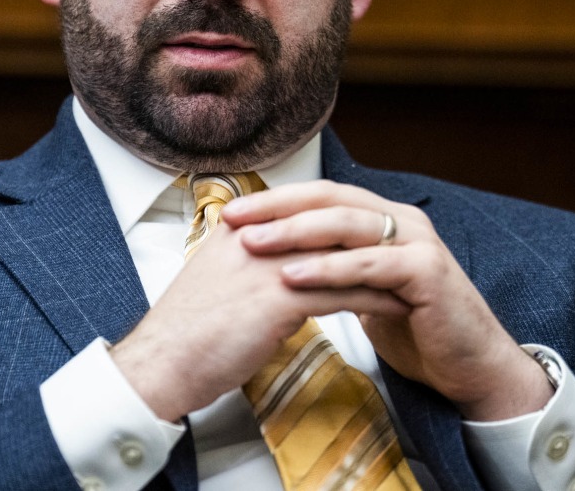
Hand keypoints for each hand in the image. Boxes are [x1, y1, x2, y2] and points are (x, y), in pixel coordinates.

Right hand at [110, 215, 407, 422]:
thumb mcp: (214, 279)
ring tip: (412, 276)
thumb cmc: (186, 333)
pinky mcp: (280, 298)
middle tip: (404, 246)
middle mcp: (254, 238)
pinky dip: (376, 299)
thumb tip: (276, 263)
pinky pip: (342, 292)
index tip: (370, 231)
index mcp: (238, 230)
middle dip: (369, 236)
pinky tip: (398, 307)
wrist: (163, 364)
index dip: (340, 220)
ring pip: (341, 256)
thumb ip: (245, 261)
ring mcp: (267, 265)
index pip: (302, 210)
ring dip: (382, 266)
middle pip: (327, 224)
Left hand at [221, 180, 554, 420]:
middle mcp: (400, 219)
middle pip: (329, 199)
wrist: (468, 367)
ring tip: (253, 244)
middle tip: (233, 220)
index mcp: (381, 218)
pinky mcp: (427, 270)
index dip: (275, 201)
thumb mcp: (363, 291)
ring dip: (295, 232)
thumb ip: (333, 268)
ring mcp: (416, 241)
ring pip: (347, 225)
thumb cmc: (415, 330)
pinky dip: (329, 268)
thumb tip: (279, 260)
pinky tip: (294, 275)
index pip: (321, 195)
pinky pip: (370, 263)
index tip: (230, 212)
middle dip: (276, 208)